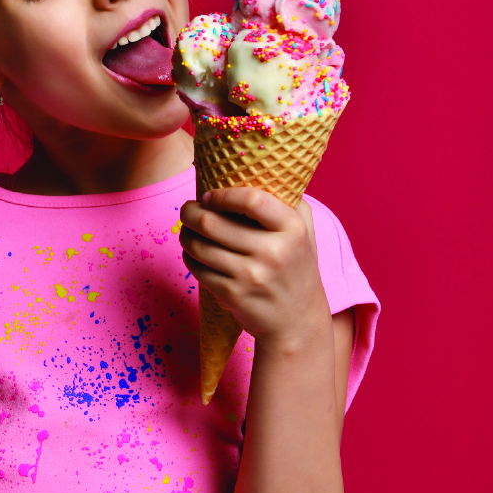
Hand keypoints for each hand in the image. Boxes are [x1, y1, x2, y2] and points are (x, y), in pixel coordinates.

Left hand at [179, 187, 330, 351]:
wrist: (298, 321)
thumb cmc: (297, 269)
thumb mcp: (306, 233)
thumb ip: (289, 202)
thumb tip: (258, 171)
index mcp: (292, 229)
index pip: (251, 200)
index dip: (223, 195)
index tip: (210, 195)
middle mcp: (273, 252)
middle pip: (214, 223)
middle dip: (191, 212)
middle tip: (187, 209)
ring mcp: (251, 276)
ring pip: (200, 246)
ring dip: (186, 235)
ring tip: (187, 230)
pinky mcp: (233, 295)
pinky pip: (198, 269)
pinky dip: (189, 258)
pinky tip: (193, 253)